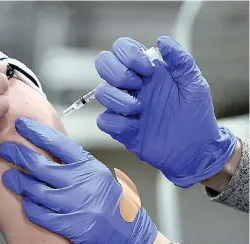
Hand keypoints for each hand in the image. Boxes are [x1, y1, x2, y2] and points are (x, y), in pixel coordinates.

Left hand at [0, 117, 156, 243]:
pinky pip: (42, 214)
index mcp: (90, 166)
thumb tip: (50, 151)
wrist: (132, 238)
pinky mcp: (72, 226)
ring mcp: (77, 204)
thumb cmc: (116, 206)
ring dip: (19, 183)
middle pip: (41, 164)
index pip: (58, 143)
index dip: (36, 133)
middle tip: (5, 150)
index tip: (22, 126)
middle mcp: (82, 182)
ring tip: (8, 178)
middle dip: (18, 155)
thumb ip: (77, 165)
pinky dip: (31, 208)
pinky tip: (25, 203)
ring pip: (37, 189)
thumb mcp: (99, 177)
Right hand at [94, 36, 236, 187]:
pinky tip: (135, 127)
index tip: (149, 69)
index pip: (122, 49)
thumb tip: (162, 40)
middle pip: (103, 64)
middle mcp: (131, 86)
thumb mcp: (194, 84)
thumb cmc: (196, 116)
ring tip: (141, 110)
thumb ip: (180, 60)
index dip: (129, 55)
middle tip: (138, 86)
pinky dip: (118, 123)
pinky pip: (104, 121)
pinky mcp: (121, 129)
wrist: (195, 149)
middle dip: (118, 73)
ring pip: (102, 92)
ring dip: (120, 100)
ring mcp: (124, 107)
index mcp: (147, 71)